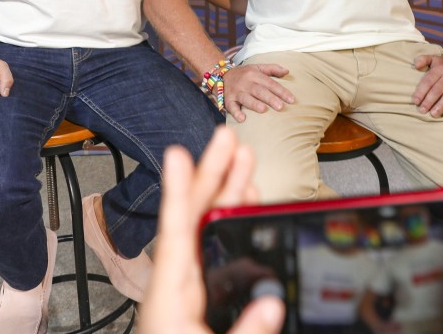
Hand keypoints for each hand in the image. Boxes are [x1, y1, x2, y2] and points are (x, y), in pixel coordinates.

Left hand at [139, 127, 284, 333]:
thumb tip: (271, 306)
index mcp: (171, 298)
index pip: (177, 233)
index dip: (180, 191)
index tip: (179, 153)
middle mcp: (176, 286)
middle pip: (194, 220)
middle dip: (214, 177)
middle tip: (228, 137)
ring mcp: (186, 290)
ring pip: (207, 231)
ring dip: (225, 194)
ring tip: (243, 161)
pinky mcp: (197, 300)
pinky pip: (213, 251)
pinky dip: (230, 225)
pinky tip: (243, 209)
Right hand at [221, 64, 293, 123]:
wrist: (222, 74)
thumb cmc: (245, 74)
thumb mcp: (257, 67)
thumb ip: (273, 68)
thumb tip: (287, 72)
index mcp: (254, 74)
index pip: (270, 83)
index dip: (281, 91)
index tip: (291, 100)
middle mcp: (245, 82)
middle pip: (259, 91)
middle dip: (270, 98)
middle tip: (281, 107)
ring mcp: (236, 91)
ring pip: (246, 98)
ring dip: (254, 104)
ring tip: (263, 110)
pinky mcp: (228, 100)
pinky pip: (231, 106)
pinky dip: (236, 113)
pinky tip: (242, 119)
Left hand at [411, 51, 442, 118]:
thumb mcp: (432, 57)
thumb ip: (422, 60)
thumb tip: (415, 65)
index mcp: (439, 69)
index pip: (429, 81)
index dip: (421, 91)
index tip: (415, 101)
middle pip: (438, 90)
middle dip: (429, 101)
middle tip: (422, 110)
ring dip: (441, 106)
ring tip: (433, 114)